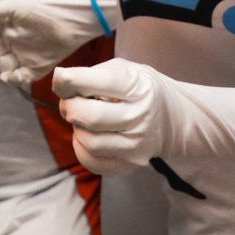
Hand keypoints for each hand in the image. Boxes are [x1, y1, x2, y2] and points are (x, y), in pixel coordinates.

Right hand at [0, 0, 119, 85]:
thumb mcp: (12, 5)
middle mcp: (12, 44)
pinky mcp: (37, 68)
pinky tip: (6, 77)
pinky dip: (12, 79)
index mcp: (5, 29)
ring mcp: (23, 57)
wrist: (68, 17)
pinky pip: (21, 77)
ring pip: (3, 67)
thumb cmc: (40, 7)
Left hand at [51, 60, 167, 174]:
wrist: (175, 120)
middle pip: (90, 117)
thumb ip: (94, 73)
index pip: (101, 83)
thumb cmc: (142, 90)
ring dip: (76, 127)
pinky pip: (91, 161)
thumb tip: (61, 83)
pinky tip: (87, 135)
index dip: (72, 80)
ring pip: (88, 141)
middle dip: (70, 106)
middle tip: (70, 100)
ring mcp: (136, 145)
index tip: (59, 77)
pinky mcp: (129, 164)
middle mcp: (141, 118)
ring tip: (82, 118)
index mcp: (140, 88)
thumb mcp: (127, 70)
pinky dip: (81, 147)